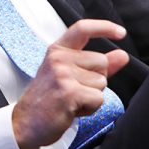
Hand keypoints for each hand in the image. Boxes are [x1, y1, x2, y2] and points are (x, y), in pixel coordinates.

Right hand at [12, 19, 129, 148]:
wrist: (26, 122)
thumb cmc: (48, 99)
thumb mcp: (69, 76)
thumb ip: (96, 65)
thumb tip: (122, 55)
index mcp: (57, 51)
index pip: (82, 29)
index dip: (104, 27)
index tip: (120, 32)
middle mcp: (58, 58)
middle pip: (102, 62)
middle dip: (96, 80)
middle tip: (73, 90)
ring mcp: (62, 74)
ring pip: (102, 82)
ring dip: (92, 96)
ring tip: (71, 100)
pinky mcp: (68, 92)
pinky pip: (98, 98)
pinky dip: (90, 108)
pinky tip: (72, 109)